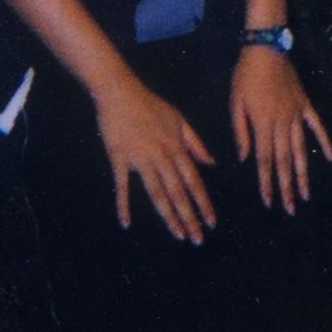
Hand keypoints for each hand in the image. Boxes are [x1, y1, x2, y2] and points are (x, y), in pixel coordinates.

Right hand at [93, 73, 218, 241]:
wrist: (120, 91)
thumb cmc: (150, 105)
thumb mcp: (178, 120)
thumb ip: (195, 143)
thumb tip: (212, 163)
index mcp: (176, 148)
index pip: (194, 181)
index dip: (203, 203)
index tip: (212, 222)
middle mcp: (162, 155)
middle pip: (179, 192)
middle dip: (190, 217)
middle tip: (197, 239)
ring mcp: (140, 158)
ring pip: (157, 193)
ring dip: (169, 216)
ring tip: (178, 235)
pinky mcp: (119, 158)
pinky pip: (122, 186)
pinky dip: (123, 205)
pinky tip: (126, 223)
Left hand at [230, 46, 331, 213]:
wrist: (265, 48)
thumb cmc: (245, 75)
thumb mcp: (235, 103)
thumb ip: (241, 132)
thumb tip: (245, 158)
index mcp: (263, 124)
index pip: (265, 160)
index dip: (267, 182)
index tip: (269, 201)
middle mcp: (282, 123)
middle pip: (284, 161)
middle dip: (287, 186)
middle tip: (290, 208)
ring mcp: (297, 114)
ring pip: (301, 149)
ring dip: (303, 173)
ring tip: (306, 193)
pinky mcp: (305, 105)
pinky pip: (318, 127)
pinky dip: (326, 143)